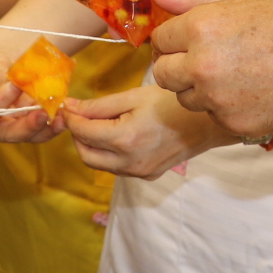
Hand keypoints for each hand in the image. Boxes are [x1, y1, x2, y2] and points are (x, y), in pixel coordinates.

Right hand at [0, 36, 60, 143]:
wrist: (0, 61)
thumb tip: (16, 84)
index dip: (0, 101)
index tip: (14, 85)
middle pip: (7, 132)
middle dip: (27, 124)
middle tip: (42, 112)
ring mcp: (10, 127)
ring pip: (27, 134)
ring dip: (45, 126)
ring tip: (59, 114)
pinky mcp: (28, 124)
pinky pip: (41, 129)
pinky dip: (54, 123)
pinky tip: (64, 113)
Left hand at [63, 85, 232, 177]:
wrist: (206, 123)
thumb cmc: (172, 103)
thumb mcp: (133, 97)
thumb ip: (99, 105)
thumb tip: (70, 107)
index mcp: (125, 138)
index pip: (83, 131)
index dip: (71, 118)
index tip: (66, 105)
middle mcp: (129, 162)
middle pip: (86, 155)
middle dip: (77, 136)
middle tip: (79, 117)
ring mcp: (138, 172)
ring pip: (100, 165)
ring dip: (92, 146)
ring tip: (98, 124)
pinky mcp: (146, 175)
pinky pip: (117, 168)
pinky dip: (109, 154)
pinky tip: (118, 136)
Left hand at [150, 0, 272, 138]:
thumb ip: (198, 0)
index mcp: (202, 26)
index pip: (161, 37)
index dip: (176, 37)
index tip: (190, 38)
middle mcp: (202, 64)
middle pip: (163, 73)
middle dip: (178, 66)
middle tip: (205, 59)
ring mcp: (217, 99)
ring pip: (186, 98)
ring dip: (199, 88)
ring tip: (233, 74)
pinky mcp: (234, 124)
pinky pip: (214, 116)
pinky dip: (225, 106)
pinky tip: (252, 92)